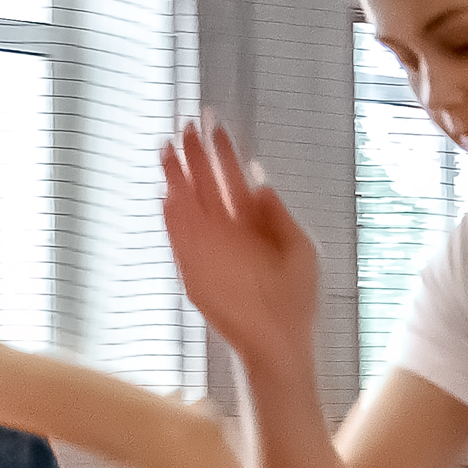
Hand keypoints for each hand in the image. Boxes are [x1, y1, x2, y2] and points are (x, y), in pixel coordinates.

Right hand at [161, 116, 320, 371]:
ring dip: (177, 179)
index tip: (216, 125)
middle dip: (197, 156)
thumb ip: (280, 217)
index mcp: (252, 222)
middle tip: (186, 125)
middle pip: (207, 185)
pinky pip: (180, 241)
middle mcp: (227, 231)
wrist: (280, 342)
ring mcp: (210, 249)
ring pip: (189, 206)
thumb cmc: (295, 300)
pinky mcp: (194, 271)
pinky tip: (168, 195)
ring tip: (167, 150)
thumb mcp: (301, 250)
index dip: (225, 152)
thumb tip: (262, 184)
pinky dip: (174, 220)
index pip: (234, 179)